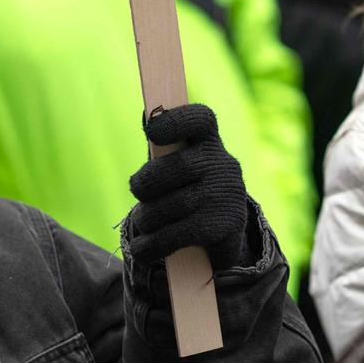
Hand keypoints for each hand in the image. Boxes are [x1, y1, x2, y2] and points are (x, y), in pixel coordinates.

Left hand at [126, 104, 250, 268]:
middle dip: (146, 184)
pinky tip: (143, 249)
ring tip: (144, 224)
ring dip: (146, 219)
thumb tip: (146, 113)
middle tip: (137, 192)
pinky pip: (175, 236)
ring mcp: (226, 196)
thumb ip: (161, 145)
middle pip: (174, 168)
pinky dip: (151, 246)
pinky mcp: (224, 227)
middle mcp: (224, 164)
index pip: (200, 118)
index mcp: (209, 141)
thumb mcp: (176, 164)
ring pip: (170, 206)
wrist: (221, 236)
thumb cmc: (187, 189)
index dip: (176, 121)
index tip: (151, 131)